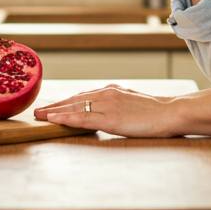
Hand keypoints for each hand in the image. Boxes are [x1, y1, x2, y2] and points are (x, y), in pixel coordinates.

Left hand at [33, 84, 181, 137]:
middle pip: (74, 99)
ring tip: (40, 116)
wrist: (171, 112)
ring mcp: (107, 105)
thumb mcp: (134, 101)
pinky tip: (54, 119)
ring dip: (54, 111)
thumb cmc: (157, 111)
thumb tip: (109, 108)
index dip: (66, 101)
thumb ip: (119, 103)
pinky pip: (82, 118)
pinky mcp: (109, 119)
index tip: (54, 105)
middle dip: (55, 105)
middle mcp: (106, 94)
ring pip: (74, 107)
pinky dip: (65, 118)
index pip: (83, 95)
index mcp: (112, 90)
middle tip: (39, 110)